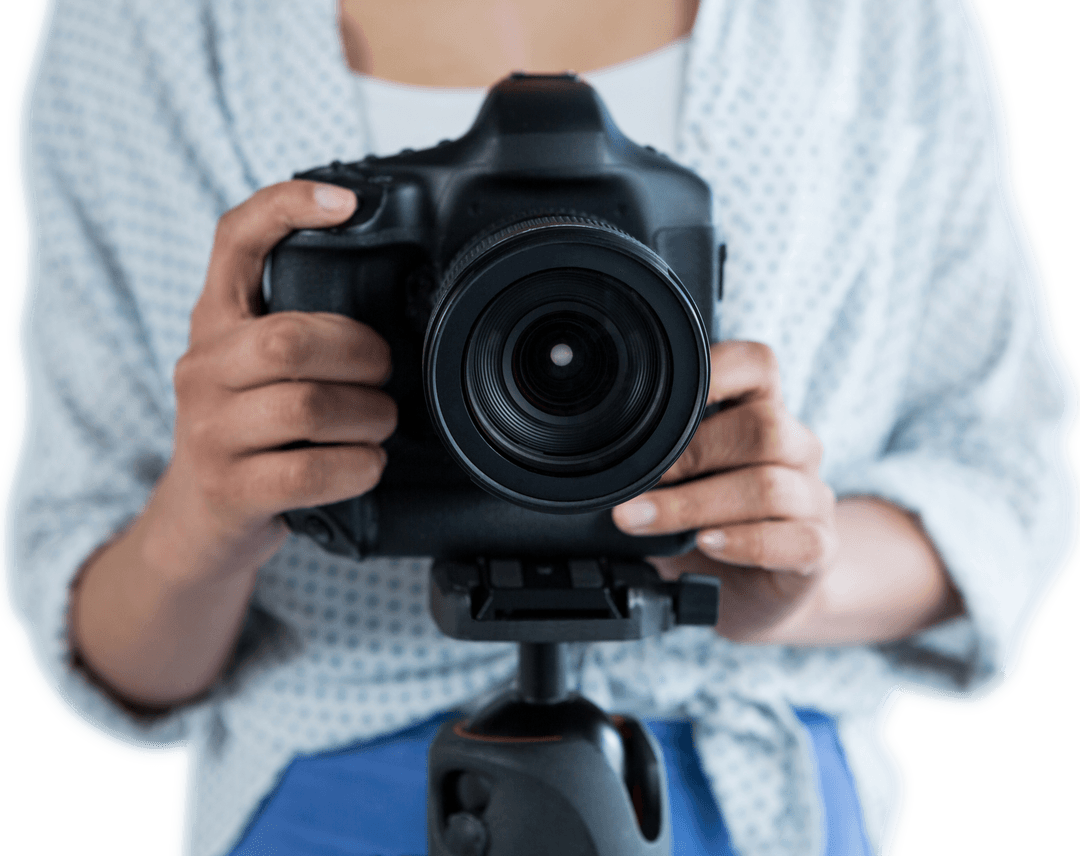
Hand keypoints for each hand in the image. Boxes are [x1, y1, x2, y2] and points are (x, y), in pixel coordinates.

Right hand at [149, 180, 396, 579]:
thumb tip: (397, 304)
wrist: (201, 522)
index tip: (346, 204)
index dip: (286, 208)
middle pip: (289, 339)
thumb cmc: (253, 435)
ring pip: (305, 407)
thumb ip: (303, 330)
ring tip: (380, 422)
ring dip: (368, 416)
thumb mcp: (258, 370)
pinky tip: (367, 463)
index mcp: (215, 323)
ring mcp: (208, 431)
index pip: (234, 241)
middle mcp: (202, 368)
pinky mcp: (229, 489)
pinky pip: (308, 472)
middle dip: (360, 355)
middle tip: (384, 373)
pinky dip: (357, 467)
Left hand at [612, 341, 836, 642]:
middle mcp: (795, 447)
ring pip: (769, 485)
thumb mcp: (680, 479)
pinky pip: (796, 539)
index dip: (714, 371)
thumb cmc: (711, 520)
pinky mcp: (819, 546)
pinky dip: (745, 542)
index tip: (656, 398)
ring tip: (642, 520)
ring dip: (695, 504)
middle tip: (632, 483)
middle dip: (689, 454)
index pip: (756, 365)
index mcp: (763, 411)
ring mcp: (812, 497)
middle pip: (762, 428)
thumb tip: (596, 455)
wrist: (757, 588)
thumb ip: (658, 456)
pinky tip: (708, 544)